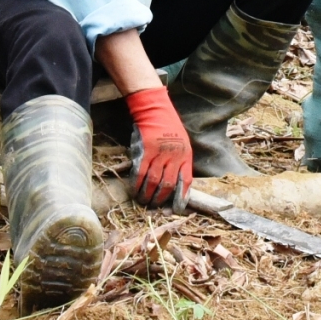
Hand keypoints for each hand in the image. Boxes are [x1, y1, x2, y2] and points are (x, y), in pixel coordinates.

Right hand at [125, 87, 193, 206]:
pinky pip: (141, 172)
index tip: (176, 209)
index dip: (181, 197)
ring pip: (154, 181)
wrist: (156, 110)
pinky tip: (135, 191)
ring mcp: (160, 153)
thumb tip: (173, 183)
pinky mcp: (146, 151)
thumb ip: (179, 161)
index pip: (186, 180)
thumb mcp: (182, 143)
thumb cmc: (169, 127)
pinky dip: (137, 184)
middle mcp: (174, 156)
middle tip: (154, 205)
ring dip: (148, 194)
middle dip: (161, 198)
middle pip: (168, 184)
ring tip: (143, 201)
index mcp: (186, 155)